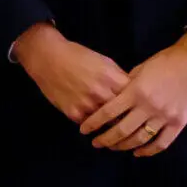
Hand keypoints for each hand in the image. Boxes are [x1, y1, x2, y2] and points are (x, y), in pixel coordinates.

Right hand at [13, 23, 128, 123]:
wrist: (47, 58)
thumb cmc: (78, 56)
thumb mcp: (104, 61)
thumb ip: (118, 77)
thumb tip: (131, 92)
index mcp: (112, 78)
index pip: (135, 98)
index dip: (138, 104)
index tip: (139, 109)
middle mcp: (102, 93)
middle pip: (124, 115)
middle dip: (127, 119)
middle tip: (130, 125)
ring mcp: (87, 105)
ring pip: (107, 124)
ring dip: (110, 126)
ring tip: (114, 130)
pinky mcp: (74, 113)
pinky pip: (89, 124)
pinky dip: (92, 124)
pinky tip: (93, 124)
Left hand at [80, 32, 186, 155]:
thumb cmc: (167, 61)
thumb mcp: (141, 69)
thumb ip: (127, 84)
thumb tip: (114, 97)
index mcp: (136, 91)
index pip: (108, 112)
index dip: (94, 123)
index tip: (84, 130)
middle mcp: (148, 106)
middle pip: (121, 130)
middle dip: (105, 139)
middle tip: (96, 143)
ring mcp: (164, 116)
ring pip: (139, 139)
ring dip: (123, 146)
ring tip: (113, 147)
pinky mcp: (179, 123)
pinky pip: (161, 143)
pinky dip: (148, 151)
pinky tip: (137, 152)